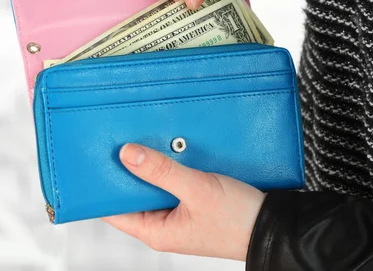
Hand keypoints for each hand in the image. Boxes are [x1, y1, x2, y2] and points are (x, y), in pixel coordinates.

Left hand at [101, 143, 265, 260]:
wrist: (275, 225)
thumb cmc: (239, 220)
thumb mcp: (197, 189)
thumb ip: (161, 171)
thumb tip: (127, 154)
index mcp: (156, 232)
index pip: (114, 210)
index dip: (103, 187)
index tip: (96, 161)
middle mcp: (164, 225)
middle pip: (134, 194)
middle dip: (130, 169)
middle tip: (123, 141)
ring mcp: (179, 213)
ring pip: (155, 185)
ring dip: (153, 165)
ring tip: (148, 140)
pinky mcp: (193, 202)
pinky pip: (174, 181)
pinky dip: (172, 166)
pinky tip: (173, 149)